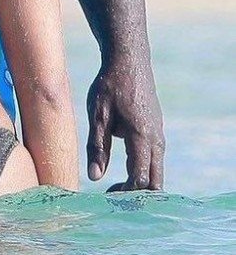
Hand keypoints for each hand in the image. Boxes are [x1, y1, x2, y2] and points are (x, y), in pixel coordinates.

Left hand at [86, 56, 164, 190]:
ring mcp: (159, 134)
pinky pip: (154, 158)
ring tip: (116, 185)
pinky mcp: (156, 130)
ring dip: (140, 182)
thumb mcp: (98, 114)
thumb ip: (97, 147)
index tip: (107, 193)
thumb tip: (94, 177)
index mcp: (142, 137)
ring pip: (157, 170)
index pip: (140, 179)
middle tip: (114, 195)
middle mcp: (156, 139)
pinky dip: (143, 169)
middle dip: (136, 194)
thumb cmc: (110, 84)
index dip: (125, 192)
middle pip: (156, 182)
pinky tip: (124, 168)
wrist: (128, 59)